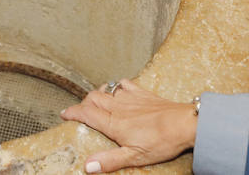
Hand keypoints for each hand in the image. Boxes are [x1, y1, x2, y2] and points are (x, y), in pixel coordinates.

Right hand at [59, 79, 197, 172]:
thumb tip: (88, 165)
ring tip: (95, 102)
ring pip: (106, 89)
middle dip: (82, 103)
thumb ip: (110, 160)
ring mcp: (131, 97)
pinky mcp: (143, 92)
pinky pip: (124, 83)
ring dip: (97, 95)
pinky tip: (118, 91)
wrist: (184, 123)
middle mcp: (119, 107)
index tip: (64, 113)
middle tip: (79, 111)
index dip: (72, 112)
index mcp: (114, 123)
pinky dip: (116, 86)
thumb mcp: (135, 157)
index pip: (86, 114)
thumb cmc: (161, 141)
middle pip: (92, 98)